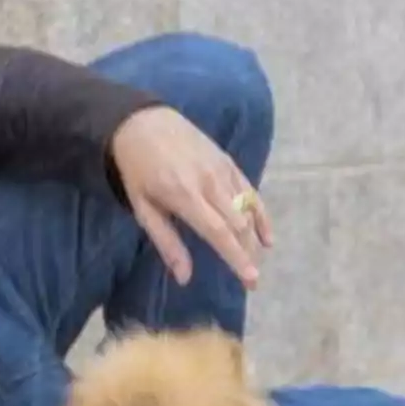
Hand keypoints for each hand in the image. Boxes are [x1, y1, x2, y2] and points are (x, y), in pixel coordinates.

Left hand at [110, 106, 273, 288]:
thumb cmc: (138, 171)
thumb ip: (167, 243)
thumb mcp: (143, 209)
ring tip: (254, 261)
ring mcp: (222, 170)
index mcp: (185, 195)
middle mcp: (209, 183)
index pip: (218, 232)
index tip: (251, 280)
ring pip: (248, 210)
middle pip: (239, 224)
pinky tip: (267, 237)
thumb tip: (184, 278)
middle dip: (248, 255)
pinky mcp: (229, 162)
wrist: (144, 124)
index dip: (236, 258)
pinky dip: (262, 215)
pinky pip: (251, 192)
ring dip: (254, 239)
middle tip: (251, 281)